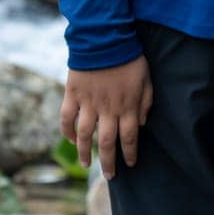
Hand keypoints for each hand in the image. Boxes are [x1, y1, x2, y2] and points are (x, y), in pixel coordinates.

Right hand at [59, 55, 153, 177]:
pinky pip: (67, 118)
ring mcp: (88, 103)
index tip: (130, 164)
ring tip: (87, 165)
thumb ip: (145, 103)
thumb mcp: (146, 80)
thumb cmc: (130, 58)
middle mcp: (107, 109)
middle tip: (109, 176)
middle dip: (109, 162)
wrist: (105, 38)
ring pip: (85, 135)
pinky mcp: (73, 94)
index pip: (129, 138)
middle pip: (107, 143)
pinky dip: (67, 131)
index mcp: (127, 106)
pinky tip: (72, 140)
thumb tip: (142, 124)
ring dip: (86, 152)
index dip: (129, 154)